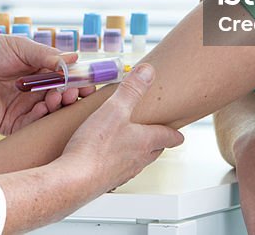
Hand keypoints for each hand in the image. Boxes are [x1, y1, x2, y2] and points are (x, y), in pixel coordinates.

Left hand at [0, 35, 95, 134]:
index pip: (64, 79)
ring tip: (58, 97)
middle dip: (70, 96)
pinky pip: (31, 125)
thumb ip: (47, 56)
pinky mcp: (10, 123)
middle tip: (76, 92)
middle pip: (60, 98)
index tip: (89, 82)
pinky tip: (44, 107)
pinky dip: (41, 118)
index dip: (77, 81)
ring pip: (49, 113)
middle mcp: (32, 91)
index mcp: (36, 71)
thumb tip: (74, 58)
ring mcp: (22, 108)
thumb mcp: (21, 47)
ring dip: (57, 106)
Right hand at [59, 64, 184, 192]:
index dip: (174, 134)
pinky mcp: (104, 181)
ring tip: (129, 143)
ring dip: (136, 152)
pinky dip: (115, 161)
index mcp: (145, 142)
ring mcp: (121, 173)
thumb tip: (148, 72)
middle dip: (156, 142)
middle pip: (154, 151)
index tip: (179, 135)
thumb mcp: (115, 109)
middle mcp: (137, 160)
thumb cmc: (95, 148)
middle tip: (155, 135)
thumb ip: (131, 89)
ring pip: (136, 161)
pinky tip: (103, 156)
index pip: (168, 137)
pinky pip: (116, 169)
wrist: (74, 180)